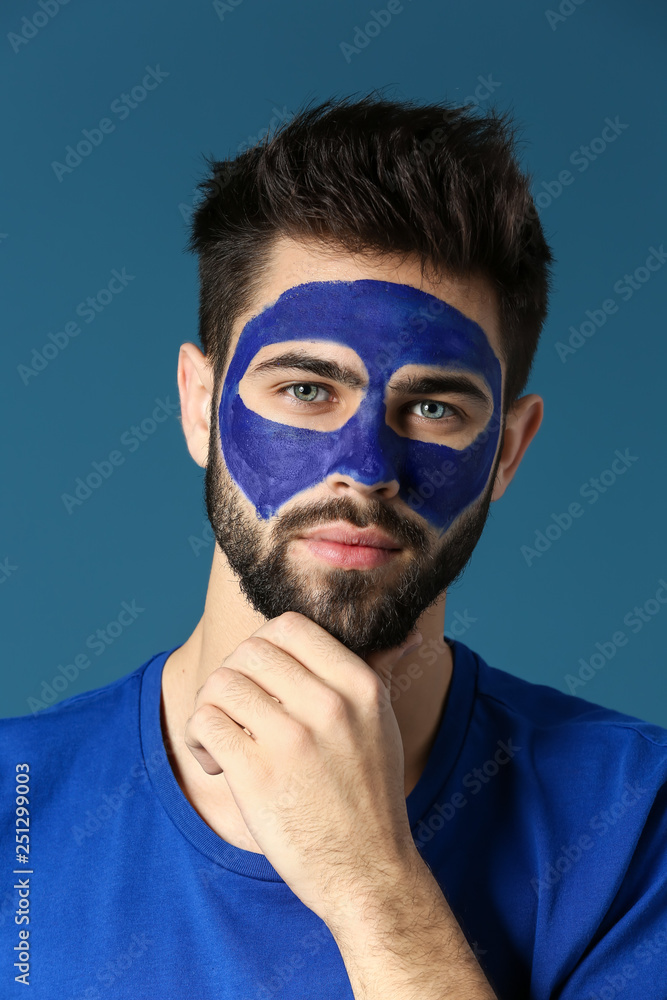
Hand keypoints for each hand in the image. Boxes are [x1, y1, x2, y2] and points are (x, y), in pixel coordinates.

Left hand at [183, 611, 422, 924]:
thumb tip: (406, 637)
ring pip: (221, 684)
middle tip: (234, 710)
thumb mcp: (383, 727)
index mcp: (359, 686)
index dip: (263, 645)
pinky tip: (216, 762)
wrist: (368, 873)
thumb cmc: (370, 796)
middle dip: (231, 676)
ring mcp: (293, 739)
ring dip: (209, 709)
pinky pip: (206, 724)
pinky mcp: (258, 775)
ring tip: (221, 739)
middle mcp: (329, 705)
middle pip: (249, 651)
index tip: (261, 679)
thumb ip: (378, 675)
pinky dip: (198, 739)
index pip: (289, 626)